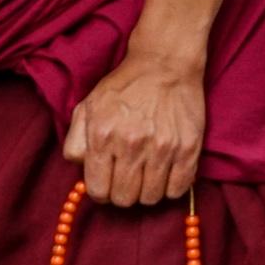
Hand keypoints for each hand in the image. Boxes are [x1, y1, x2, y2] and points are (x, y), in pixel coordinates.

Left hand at [64, 46, 205, 206]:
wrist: (163, 65)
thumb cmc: (123, 87)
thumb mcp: (87, 107)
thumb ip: (76, 142)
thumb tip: (81, 171)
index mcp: (102, 135)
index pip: (98, 190)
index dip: (100, 192)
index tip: (106, 185)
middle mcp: (132, 144)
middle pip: (124, 199)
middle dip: (121, 193)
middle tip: (125, 178)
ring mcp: (162, 148)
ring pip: (150, 198)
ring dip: (145, 192)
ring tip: (145, 174)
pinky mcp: (188, 149)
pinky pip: (177, 190)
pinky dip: (169, 188)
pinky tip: (163, 173)